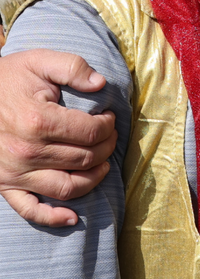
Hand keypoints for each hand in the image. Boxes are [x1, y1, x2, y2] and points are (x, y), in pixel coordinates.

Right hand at [0, 50, 115, 226]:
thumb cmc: (7, 78)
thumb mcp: (38, 61)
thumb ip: (72, 67)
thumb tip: (101, 83)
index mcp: (38, 120)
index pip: (90, 132)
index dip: (108, 125)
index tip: (109, 118)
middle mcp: (27, 152)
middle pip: (84, 159)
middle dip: (106, 148)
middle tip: (110, 137)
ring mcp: (15, 172)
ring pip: (68, 187)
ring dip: (93, 178)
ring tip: (103, 165)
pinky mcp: (4, 185)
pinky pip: (30, 210)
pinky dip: (52, 217)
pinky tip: (73, 217)